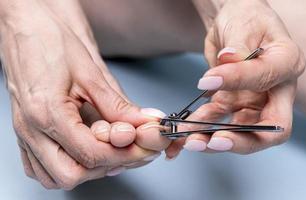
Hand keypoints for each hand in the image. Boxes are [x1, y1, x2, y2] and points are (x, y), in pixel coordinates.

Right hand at [1, 2, 163, 188]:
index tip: (142, 147)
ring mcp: (24, 134)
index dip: (123, 154)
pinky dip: (67, 166)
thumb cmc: (52, 42)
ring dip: (87, 169)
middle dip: (106, 166)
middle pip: (70, 174)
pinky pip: (41, 168)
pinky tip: (84, 152)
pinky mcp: (25, 134)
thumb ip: (117, 105)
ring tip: (108, 150)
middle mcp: (31, 129)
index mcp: (46, 112)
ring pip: (54, 177)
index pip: (90, 153)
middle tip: (128, 150)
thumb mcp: (91, 73)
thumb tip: (142, 123)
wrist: (27, 29)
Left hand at [166, 0, 305, 157]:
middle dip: (240, 140)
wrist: (233, 21)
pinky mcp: (231, 101)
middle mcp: (273, 89)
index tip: (209, 79)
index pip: (269, 82)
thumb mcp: (244, 25)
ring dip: (213, 138)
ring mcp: (252, 99)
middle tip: (214, 141)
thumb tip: (228, 60)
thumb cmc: (247, 18)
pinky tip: (185, 129)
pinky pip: (216, 118)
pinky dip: (200, 125)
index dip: (240, 82)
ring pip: (238, 130)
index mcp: (285, 64)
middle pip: (267, 128)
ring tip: (190, 141)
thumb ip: (238, 46)